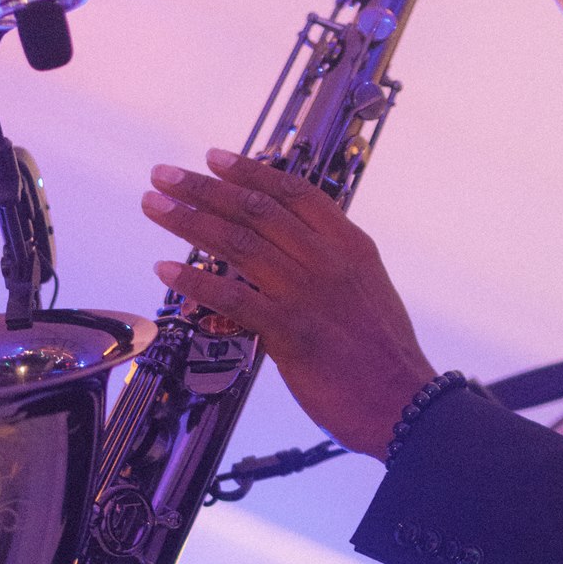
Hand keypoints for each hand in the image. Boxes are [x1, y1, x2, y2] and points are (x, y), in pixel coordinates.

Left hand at [142, 149, 437, 458]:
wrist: (407, 405)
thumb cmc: (386, 358)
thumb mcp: (369, 292)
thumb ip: (331, 267)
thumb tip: (292, 255)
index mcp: (350, 246)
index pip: (294, 193)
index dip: (250, 171)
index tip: (215, 158)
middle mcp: (328, 261)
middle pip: (256, 210)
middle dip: (204, 188)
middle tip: (164, 175)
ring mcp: (309, 294)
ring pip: (238, 244)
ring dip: (189, 221)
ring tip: (155, 206)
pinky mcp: (291, 333)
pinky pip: (232, 298)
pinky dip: (195, 281)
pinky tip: (166, 269)